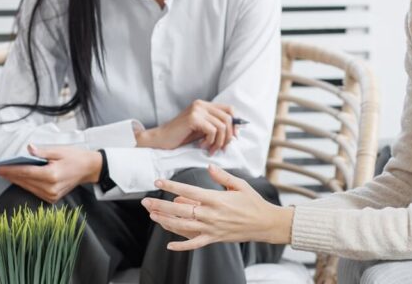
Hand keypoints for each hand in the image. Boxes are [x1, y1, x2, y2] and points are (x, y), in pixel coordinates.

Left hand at [0, 144, 101, 203]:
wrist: (89, 169)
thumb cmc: (75, 157)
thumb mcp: (59, 150)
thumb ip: (42, 151)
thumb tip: (29, 149)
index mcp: (52, 176)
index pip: (25, 172)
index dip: (8, 170)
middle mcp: (50, 188)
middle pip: (23, 181)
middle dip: (8, 175)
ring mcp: (51, 196)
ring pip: (26, 187)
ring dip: (14, 180)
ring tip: (1, 173)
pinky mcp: (51, 198)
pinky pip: (33, 190)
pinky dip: (24, 183)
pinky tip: (16, 177)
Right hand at [138, 100, 237, 153]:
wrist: (161, 139)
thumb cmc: (181, 137)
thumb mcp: (202, 130)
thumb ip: (215, 127)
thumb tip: (235, 133)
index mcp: (204, 105)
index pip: (230, 109)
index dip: (236, 124)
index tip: (234, 138)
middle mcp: (201, 104)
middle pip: (228, 118)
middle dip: (228, 136)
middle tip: (221, 148)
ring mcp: (197, 109)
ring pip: (222, 126)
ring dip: (219, 142)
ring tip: (210, 149)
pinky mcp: (193, 118)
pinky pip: (212, 130)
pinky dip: (210, 141)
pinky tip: (201, 146)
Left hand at [140, 165, 293, 249]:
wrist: (266, 223)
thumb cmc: (253, 202)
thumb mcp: (239, 184)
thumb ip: (222, 176)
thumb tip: (208, 166)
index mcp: (216, 198)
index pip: (189, 191)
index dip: (172, 186)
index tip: (158, 182)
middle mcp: (211, 214)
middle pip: (180, 210)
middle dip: (160, 205)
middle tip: (145, 201)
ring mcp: (212, 228)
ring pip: (183, 226)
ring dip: (165, 221)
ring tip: (152, 215)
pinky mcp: (214, 239)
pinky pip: (195, 244)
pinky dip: (181, 246)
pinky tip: (169, 245)